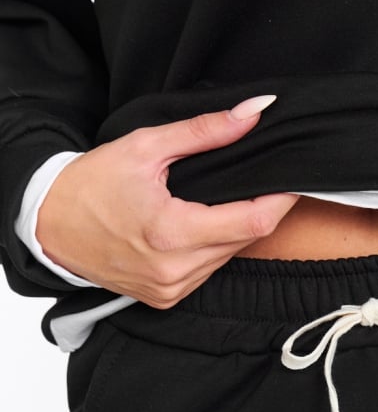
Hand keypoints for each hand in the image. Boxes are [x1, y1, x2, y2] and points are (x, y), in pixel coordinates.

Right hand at [36, 95, 299, 307]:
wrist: (51, 227)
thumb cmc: (92, 185)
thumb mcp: (146, 146)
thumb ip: (205, 131)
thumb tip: (255, 113)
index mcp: (172, 233)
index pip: (254, 221)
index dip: (281, 200)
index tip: (293, 180)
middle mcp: (175, 270)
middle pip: (245, 239)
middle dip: (257, 210)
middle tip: (256, 182)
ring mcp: (172, 289)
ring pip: (229, 257)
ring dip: (234, 230)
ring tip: (218, 202)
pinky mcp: (166, 298)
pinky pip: (208, 271)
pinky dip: (212, 249)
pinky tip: (197, 227)